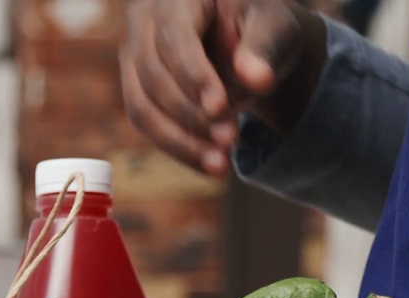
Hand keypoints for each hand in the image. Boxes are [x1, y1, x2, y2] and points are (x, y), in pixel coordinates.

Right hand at [120, 0, 326, 175]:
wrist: (248, 46)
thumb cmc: (261, 29)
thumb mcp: (275, 29)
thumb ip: (265, 48)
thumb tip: (258, 79)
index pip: (174, 37)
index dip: (194, 75)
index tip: (221, 109)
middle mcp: (145, 19)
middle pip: (152, 74)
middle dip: (190, 114)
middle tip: (230, 140)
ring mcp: (134, 55)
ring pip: (141, 105)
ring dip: (180, 140)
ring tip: (221, 163)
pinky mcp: (136, 87)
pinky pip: (146, 123)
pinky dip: (177, 148)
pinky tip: (210, 165)